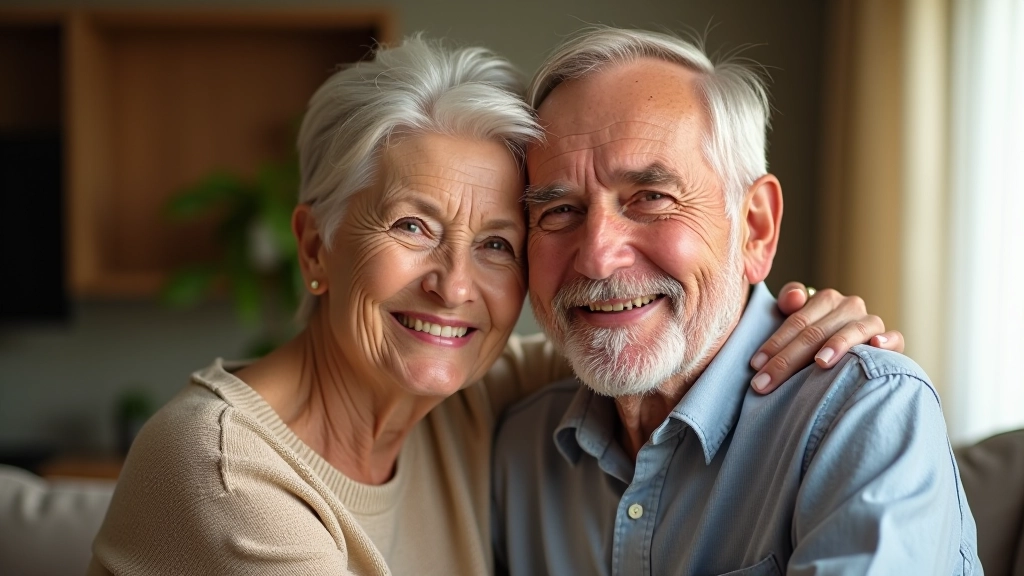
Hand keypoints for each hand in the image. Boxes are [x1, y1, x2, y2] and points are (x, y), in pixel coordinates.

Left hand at [749, 282, 903, 393]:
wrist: (848, 345)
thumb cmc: (814, 335)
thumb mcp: (798, 319)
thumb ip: (790, 302)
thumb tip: (794, 298)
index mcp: (825, 299)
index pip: (796, 321)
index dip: (775, 343)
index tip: (755, 365)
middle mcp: (849, 307)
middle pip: (816, 332)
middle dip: (788, 360)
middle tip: (765, 383)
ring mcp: (870, 322)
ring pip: (851, 332)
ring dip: (836, 345)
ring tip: (820, 362)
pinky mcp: (891, 340)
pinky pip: (894, 338)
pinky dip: (888, 340)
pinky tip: (876, 345)